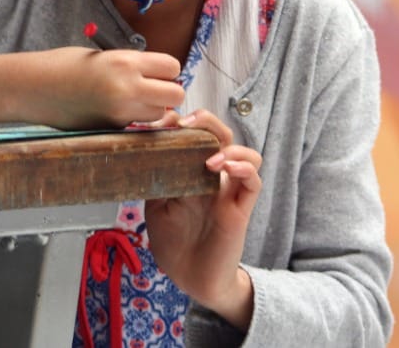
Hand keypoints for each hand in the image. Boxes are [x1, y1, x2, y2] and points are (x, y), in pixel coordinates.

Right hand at [0, 48, 183, 130]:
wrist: (30, 88)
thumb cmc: (64, 65)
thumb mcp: (103, 56)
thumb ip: (132, 66)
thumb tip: (159, 77)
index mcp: (124, 62)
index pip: (173, 67)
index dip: (166, 69)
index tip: (156, 70)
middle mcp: (127, 88)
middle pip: (175, 95)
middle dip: (168, 93)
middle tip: (151, 89)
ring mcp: (119, 112)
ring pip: (160, 115)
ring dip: (154, 110)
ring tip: (131, 101)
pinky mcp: (110, 130)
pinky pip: (138, 126)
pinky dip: (135, 121)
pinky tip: (115, 112)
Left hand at [144, 109, 260, 329]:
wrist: (189, 280)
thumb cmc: (174, 244)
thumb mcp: (155, 206)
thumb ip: (158, 178)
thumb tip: (146, 149)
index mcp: (194, 173)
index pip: (198, 135)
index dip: (184, 121)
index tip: (163, 119)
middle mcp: (215, 178)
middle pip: (223, 135)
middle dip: (207, 120)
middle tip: (186, 122)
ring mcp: (229, 192)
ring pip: (247, 154)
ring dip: (229, 147)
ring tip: (209, 156)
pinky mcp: (240, 210)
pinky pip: (253, 182)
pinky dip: (243, 168)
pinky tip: (224, 169)